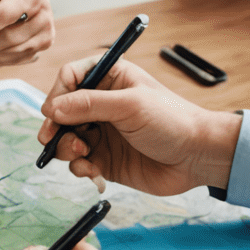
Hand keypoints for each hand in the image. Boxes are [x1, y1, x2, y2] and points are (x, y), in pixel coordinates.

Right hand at [37, 56, 240, 194]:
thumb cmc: (172, 120)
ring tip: (82, 154)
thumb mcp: (129, 105)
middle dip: (55, 126)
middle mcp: (102, 104)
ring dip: (66, 147)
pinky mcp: (106, 159)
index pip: (70, 78)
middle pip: (62, 111)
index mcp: (110, 78)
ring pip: (66, 138)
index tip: (52, 112)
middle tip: (50, 139)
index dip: (57, 94)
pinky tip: (91, 171)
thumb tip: (51, 109)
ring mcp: (103, 132)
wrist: (198, 158)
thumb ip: (88, 105)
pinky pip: (79, 162)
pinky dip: (79, 167)